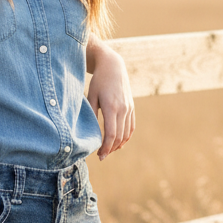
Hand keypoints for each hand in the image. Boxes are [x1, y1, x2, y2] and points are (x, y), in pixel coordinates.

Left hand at [86, 37, 134, 159]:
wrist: (113, 66)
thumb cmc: (98, 81)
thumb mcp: (91, 96)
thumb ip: (92, 114)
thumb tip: (91, 133)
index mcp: (112, 107)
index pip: (111, 134)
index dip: (106, 147)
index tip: (99, 156)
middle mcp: (123, 109)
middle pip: (119, 136)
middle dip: (110, 149)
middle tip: (101, 156)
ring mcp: (129, 108)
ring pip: (127, 133)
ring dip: (118, 144)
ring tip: (109, 150)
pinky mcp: (132, 107)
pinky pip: (131, 126)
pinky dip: (126, 137)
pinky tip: (119, 143)